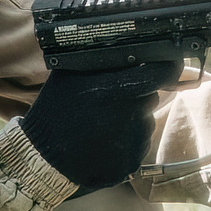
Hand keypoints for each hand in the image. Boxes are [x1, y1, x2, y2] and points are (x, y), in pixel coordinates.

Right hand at [19, 59, 179, 192]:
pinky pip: (138, 145)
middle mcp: (129, 118)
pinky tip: (102, 142)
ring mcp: (132, 144)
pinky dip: (126, 141)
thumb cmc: (54, 112)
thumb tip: (131, 45)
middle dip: (136, 94)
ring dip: (131, 119)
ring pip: (145, 121)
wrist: (42, 159)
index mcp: (114, 91)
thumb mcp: (71, 75)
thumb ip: (102, 60)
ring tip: (101, 124)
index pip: (161, 73)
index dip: (168, 66)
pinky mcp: (131, 165)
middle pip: (150, 96)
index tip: (169, 63)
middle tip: (110, 100)